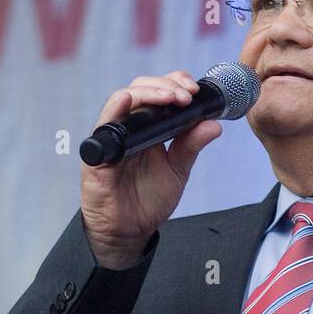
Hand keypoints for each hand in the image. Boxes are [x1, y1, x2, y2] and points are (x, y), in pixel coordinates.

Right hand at [80, 70, 223, 266]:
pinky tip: (127, 100)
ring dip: (148, 93)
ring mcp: (113, 136)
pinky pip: (104, 124)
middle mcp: (130, 126)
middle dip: (166, 85)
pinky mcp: (98, 152)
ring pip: (123, 99)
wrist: (128, 230)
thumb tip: (214, 124)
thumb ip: (191, 146)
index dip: (175, 83)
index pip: (159, 92)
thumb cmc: (148, 200)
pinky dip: (115, 109)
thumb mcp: (177, 170)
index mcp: (149, 128)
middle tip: (187, 95)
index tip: (195, 90)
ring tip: (170, 97)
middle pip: (142, 88)